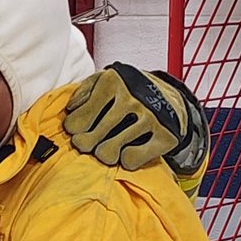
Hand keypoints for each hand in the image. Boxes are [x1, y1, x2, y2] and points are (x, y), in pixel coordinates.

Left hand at [64, 62, 208, 176]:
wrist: (168, 94)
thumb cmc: (126, 89)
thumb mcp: (102, 80)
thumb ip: (82, 92)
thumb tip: (71, 111)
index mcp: (112, 82)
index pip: (78, 121)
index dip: (73, 129)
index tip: (78, 129)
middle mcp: (132, 98)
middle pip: (89, 141)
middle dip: (86, 144)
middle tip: (90, 141)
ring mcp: (151, 117)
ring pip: (108, 153)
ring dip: (105, 153)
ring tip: (109, 145)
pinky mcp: (165, 136)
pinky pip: (131, 161)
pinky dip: (127, 160)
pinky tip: (128, 150)